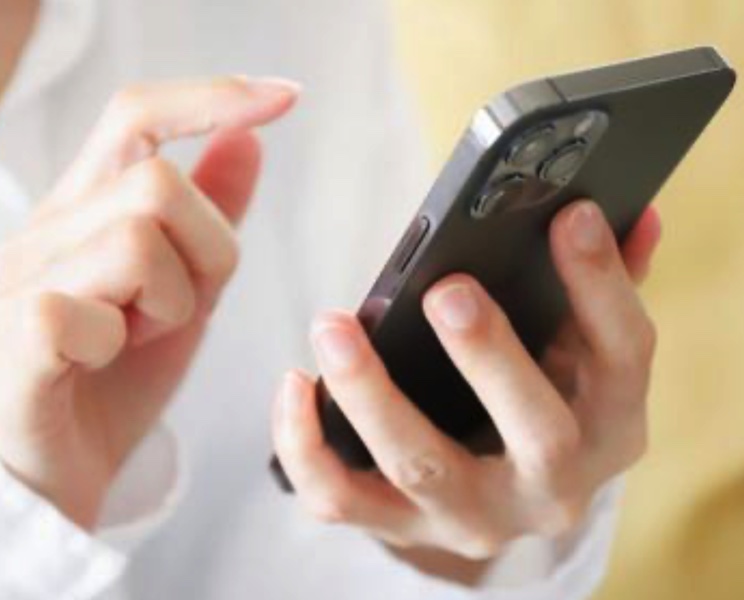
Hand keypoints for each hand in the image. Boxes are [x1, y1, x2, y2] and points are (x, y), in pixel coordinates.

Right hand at [0, 77, 298, 528]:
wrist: (63, 464)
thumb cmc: (118, 375)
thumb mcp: (185, 286)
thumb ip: (211, 216)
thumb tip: (250, 139)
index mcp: (83, 208)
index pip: (137, 116)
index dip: (212, 97)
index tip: (286, 98)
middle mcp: (43, 230)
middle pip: (159, 185)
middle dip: (205, 252)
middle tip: (179, 305)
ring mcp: (20, 281)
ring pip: (136, 238)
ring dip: (168, 301)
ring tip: (140, 335)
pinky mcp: (13, 337)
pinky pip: (88, 309)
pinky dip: (123, 340)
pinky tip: (107, 359)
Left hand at [273, 200, 660, 558]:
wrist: (499, 493)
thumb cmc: (540, 397)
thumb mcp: (581, 351)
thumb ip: (600, 287)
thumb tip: (628, 214)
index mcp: (609, 424)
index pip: (624, 352)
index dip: (603, 282)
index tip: (568, 214)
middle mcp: (551, 484)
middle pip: (538, 432)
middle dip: (491, 358)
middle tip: (447, 291)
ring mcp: (474, 515)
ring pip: (422, 466)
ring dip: (373, 395)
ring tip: (333, 325)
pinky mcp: (402, 526)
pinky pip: (342, 498)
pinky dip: (306, 446)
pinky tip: (295, 383)